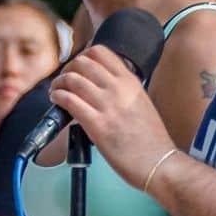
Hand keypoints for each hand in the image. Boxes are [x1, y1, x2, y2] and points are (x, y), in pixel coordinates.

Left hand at [49, 44, 176, 191]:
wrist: (159, 163)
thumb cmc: (151, 138)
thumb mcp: (140, 101)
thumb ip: (122, 89)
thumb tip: (98, 83)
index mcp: (130, 81)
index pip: (100, 52)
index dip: (82, 56)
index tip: (77, 67)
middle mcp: (118, 88)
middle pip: (81, 62)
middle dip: (67, 69)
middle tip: (64, 81)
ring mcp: (107, 105)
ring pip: (72, 79)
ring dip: (58, 83)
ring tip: (56, 91)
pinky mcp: (97, 124)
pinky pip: (69, 100)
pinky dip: (58, 97)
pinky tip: (56, 101)